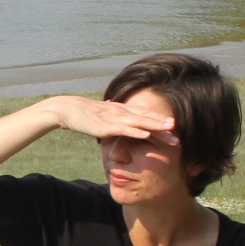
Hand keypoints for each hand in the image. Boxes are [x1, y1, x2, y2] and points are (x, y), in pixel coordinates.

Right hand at [48, 93, 178, 144]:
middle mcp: (120, 112)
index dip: (158, 119)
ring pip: (139, 122)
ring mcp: (114, 118)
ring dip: (155, 126)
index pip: (143, 114)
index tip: (173, 126)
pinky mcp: (105, 127)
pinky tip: (146, 136)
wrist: (66, 109)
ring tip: (170, 130)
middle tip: (178, 130)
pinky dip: (136, 132)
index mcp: (120, 110)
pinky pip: (124, 130)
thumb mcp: (101, 115)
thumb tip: (117, 115)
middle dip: (162, 124)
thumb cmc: (83, 114)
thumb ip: (111, 116)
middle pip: (146, 118)